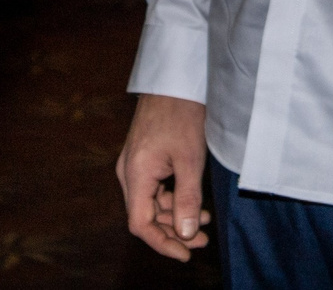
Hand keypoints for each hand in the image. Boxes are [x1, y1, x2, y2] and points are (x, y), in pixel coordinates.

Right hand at [117, 93, 211, 259]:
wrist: (175, 79)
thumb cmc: (182, 113)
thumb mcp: (190, 159)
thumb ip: (187, 199)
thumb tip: (186, 234)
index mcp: (135, 173)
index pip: (140, 224)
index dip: (162, 243)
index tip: (186, 253)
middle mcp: (128, 172)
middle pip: (144, 216)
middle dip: (172, 232)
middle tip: (202, 240)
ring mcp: (134, 164)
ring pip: (150, 204)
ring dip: (174, 216)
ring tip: (205, 221)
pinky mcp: (143, 158)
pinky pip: (153, 189)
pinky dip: (172, 200)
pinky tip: (193, 202)